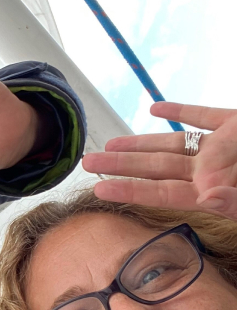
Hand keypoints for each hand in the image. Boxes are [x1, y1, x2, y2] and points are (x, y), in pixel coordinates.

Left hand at [82, 102, 236, 218]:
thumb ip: (234, 202)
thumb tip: (208, 199)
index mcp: (213, 191)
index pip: (162, 193)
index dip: (130, 190)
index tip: (98, 189)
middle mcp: (212, 171)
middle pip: (157, 168)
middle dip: (121, 165)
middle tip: (88, 162)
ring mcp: (224, 147)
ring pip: (174, 144)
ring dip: (142, 142)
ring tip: (110, 143)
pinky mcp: (236, 123)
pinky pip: (204, 116)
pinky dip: (181, 111)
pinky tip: (154, 108)